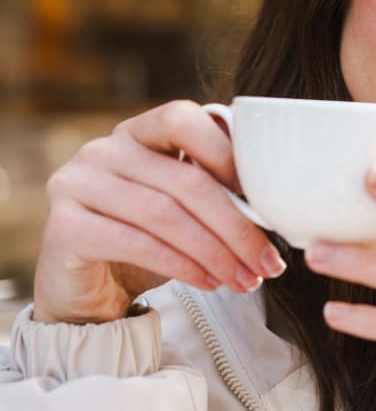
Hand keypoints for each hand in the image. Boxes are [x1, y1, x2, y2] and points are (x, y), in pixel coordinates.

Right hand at [33, 100, 287, 323]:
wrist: (90, 291)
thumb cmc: (148, 241)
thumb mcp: (184, 207)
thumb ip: (215, 186)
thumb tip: (277, 197)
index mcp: (137, 132)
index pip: (183, 119)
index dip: (227, 154)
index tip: (263, 199)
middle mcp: (103, 150)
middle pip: (185, 180)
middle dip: (236, 226)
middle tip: (268, 262)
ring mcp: (76, 184)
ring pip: (164, 215)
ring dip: (215, 252)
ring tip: (245, 279)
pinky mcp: (64, 227)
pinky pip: (137, 244)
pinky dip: (182, 266)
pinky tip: (209, 282)